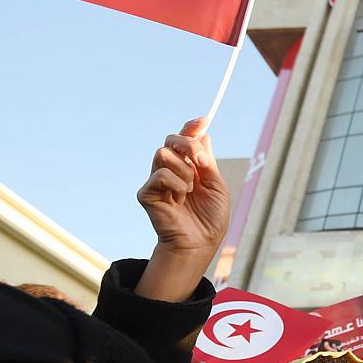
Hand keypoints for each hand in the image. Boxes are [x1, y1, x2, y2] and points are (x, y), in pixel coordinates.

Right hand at [138, 119, 229, 259]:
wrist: (201, 242)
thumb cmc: (210, 217)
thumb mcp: (216, 185)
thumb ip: (207, 161)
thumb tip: (204, 133)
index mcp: (188, 166)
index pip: (185, 139)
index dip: (192, 127)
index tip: (204, 119)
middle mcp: (170, 170)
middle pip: (171, 139)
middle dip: (188, 145)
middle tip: (201, 163)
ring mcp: (157, 181)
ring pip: (162, 153)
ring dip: (184, 169)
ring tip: (190, 189)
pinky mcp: (146, 194)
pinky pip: (159, 175)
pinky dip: (175, 183)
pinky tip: (181, 197)